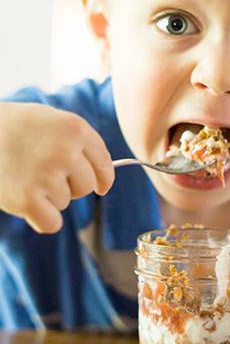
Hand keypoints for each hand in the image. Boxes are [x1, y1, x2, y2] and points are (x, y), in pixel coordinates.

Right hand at [0, 102, 113, 232]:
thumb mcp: (50, 119)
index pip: (104, 165)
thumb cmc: (10, 126)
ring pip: (65, 202)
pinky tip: (26, 203)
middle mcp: (65, 151)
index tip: (100, 186)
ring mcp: (47, 175)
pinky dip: (40, 219)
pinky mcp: (27, 198)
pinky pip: (51, 223)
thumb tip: (104, 175)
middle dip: (69, 185)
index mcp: (76, 129)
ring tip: (22, 176)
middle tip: (40, 173)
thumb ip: (78, 142)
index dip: (102, 178)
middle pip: (86, 187)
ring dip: (47, 196)